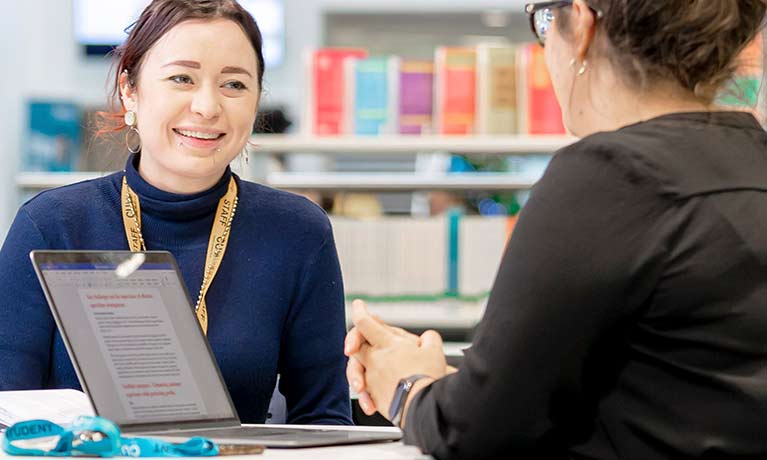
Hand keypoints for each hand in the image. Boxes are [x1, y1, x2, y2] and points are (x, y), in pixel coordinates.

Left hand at [347, 300, 446, 419]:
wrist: (423, 405)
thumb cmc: (428, 377)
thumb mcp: (434, 351)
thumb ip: (429, 339)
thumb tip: (428, 338)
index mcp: (388, 344)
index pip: (366, 322)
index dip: (360, 311)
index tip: (358, 305)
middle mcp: (375, 359)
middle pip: (355, 346)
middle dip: (353, 342)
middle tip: (352, 345)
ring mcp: (372, 378)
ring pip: (356, 370)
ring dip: (357, 374)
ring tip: (363, 381)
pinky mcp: (374, 396)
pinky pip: (364, 393)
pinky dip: (366, 396)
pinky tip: (370, 403)